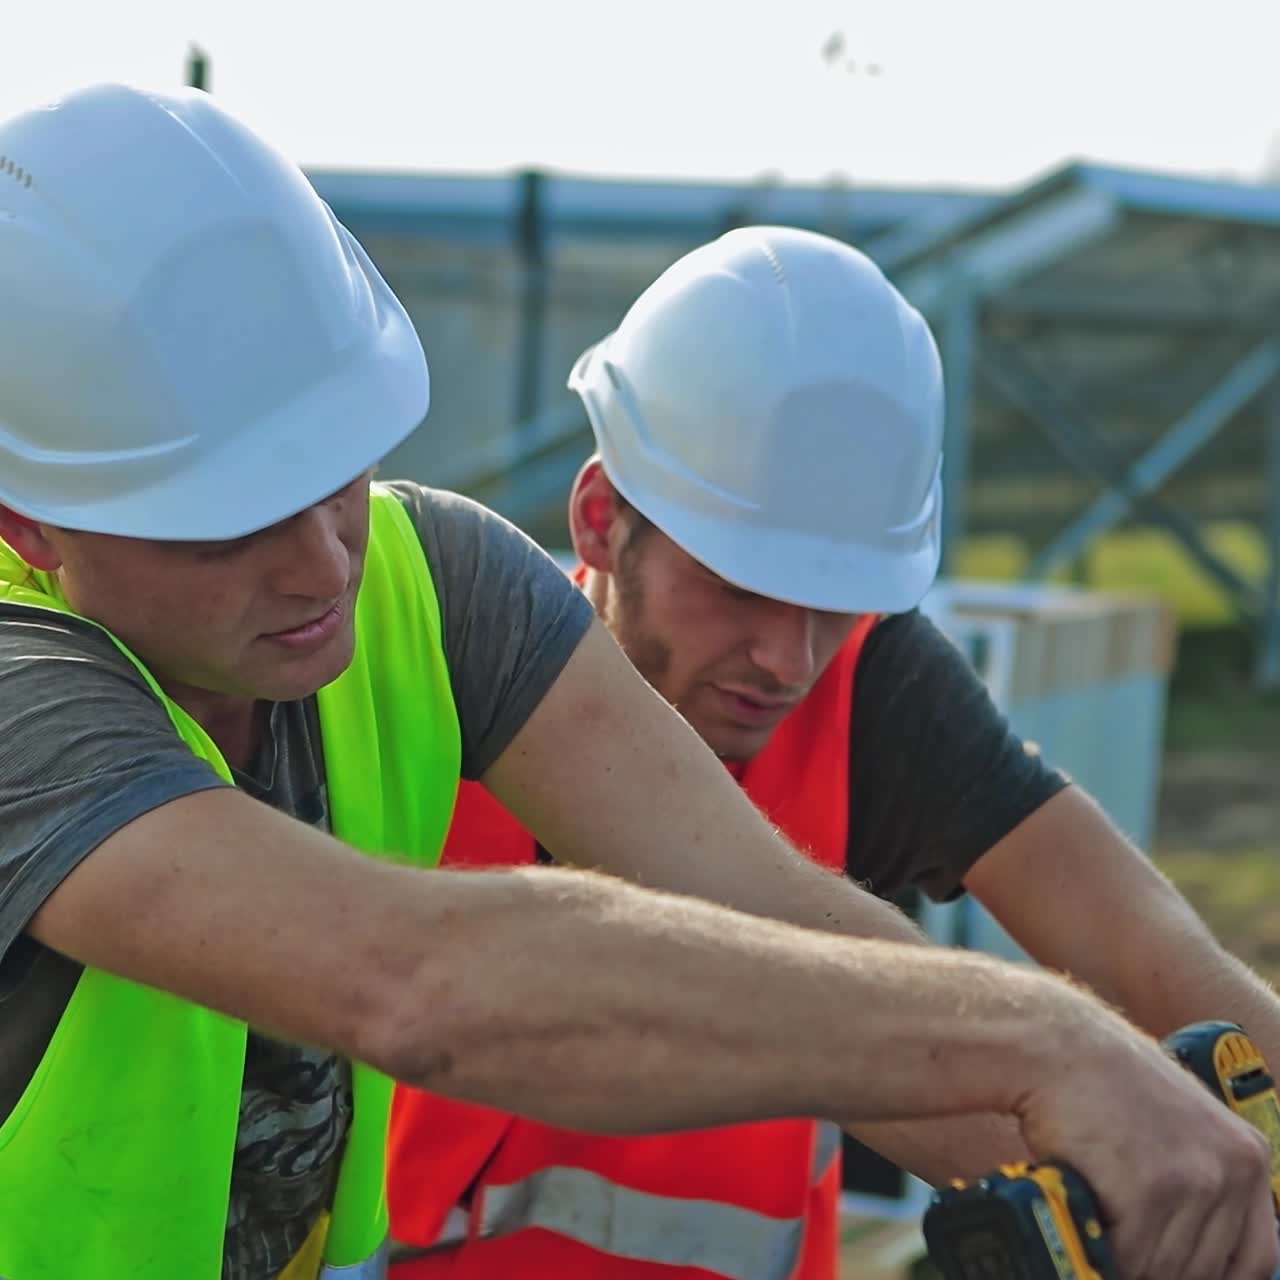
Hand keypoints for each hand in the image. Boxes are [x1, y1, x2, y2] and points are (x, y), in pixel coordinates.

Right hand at [1015, 1024, 1277, 1279]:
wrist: (1057, 1044)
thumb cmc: (1105, 1081)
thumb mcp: (1180, 1123)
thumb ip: (1203, 1176)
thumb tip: (1199, 1248)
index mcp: (1246, 1155)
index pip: (1255, 1258)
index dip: (1214, 1274)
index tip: (1177, 1269)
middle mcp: (1229, 1168)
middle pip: (1203, 1268)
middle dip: (1156, 1259)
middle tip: (1118, 1229)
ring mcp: (1191, 1179)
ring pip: (1161, 1267)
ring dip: (1124, 1252)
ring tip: (1099, 1209)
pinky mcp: (1146, 1190)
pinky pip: (1125, 1256)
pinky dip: (1098, 1242)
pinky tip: (1083, 1203)